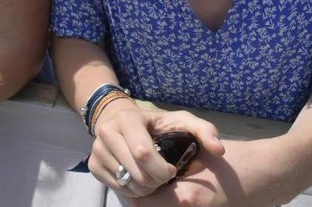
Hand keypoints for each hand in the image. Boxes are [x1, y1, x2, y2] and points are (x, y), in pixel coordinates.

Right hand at [88, 100, 222, 199]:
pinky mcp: (93, 164)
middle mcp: (107, 132)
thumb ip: (204, 131)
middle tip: (163, 177)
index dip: (161, 169)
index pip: (142, 153)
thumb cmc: (156, 124)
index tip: (172, 170)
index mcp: (128, 120)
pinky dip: (132, 190)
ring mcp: (97, 149)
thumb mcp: (181, 121)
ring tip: (152, 178)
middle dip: (156, 182)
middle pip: (136, 172)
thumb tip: (218, 149)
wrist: (121, 120)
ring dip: (145, 188)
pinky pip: (116, 188)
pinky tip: (139, 179)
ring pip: (126, 183)